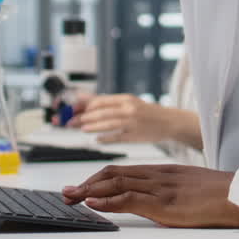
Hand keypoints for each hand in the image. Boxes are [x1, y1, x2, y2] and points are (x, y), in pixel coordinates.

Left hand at [61, 164, 238, 227]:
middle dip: (86, 183)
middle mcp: (156, 176)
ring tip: (70, 198)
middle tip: (66, 193)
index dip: (97, 178)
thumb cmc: (220, 196)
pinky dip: (108, 200)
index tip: (80, 186)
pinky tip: (93, 203)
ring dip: (88, 191)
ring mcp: (159, 188)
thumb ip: (170, 193)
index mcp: (162, 172)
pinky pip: (130, 199)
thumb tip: (156, 204)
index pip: (122, 170)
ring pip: (116, 183)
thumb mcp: (189, 189)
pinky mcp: (164, 203)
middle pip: (112, 174)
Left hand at [68, 93, 186, 143]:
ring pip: (109, 123)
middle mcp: (128, 109)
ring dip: (93, 126)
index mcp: (125, 99)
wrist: (169, 122)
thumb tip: (81, 97)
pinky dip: (106, 138)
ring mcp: (132, 122)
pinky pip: (117, 137)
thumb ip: (104, 101)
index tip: (71, 110)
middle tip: (69, 122)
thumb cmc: (145, 112)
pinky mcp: (135, 135)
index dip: (83, 106)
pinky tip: (97, 140)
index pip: (100, 101)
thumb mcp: (126, 102)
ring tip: (82, 128)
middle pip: (101, 112)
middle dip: (83, 117)